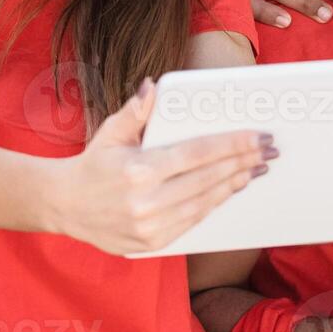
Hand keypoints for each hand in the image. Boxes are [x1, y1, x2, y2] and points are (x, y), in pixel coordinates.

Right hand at [47, 79, 272, 253]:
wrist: (64, 206)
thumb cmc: (92, 164)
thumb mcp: (110, 132)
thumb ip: (135, 111)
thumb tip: (154, 88)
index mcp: (138, 170)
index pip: (197, 154)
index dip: (231, 144)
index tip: (256, 137)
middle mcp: (146, 202)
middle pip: (208, 178)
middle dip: (242, 162)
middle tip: (267, 151)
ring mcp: (150, 227)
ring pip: (205, 203)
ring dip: (234, 185)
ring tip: (255, 169)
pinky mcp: (152, 243)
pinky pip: (193, 222)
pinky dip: (214, 204)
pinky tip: (228, 190)